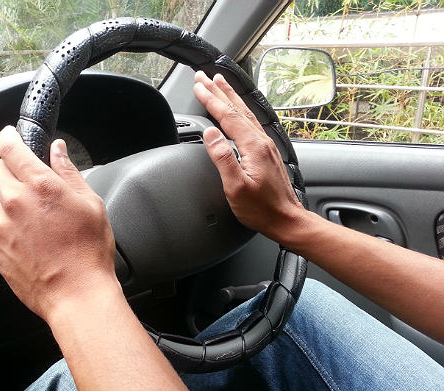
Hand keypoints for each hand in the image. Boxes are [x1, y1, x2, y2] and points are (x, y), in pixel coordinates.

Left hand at [0, 126, 118, 321]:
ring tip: (38, 224)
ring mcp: (0, 227)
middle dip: (7, 169)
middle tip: (27, 182)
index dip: (8, 137)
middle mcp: (14, 202)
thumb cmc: (89, 252)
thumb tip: (57, 151)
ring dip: (11, 205)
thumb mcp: (91, 204)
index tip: (10, 136)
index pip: (10, 148)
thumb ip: (69, 171)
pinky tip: (31, 244)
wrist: (76, 295)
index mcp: (40, 185)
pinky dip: (9, 231)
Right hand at [193, 71, 304, 241]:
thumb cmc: (261, 209)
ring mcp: (266, 145)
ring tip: (220, 83)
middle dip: (219, 90)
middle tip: (204, 76)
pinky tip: (237, 110)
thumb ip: (223, 158)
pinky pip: (250, 122)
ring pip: (245, 113)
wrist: (286, 219)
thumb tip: (211, 134)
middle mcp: (261, 141)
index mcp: (253, 146)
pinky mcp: (266, 152)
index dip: (211, 99)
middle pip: (237, 108)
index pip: (227, 116)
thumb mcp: (236, 187)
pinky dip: (239, 110)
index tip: (198, 85)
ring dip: (230, 97)